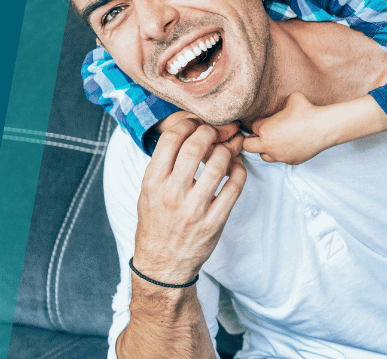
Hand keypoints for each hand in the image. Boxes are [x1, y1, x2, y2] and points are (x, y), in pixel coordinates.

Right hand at [130, 119, 246, 284]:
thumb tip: (187, 133)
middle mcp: (172, 194)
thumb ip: (164, 165)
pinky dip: (239, 171)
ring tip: (229, 147)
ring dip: (228, 150)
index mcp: (152, 183)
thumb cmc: (156, 224)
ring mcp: (194, 209)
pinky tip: (237, 167)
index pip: (170, 140)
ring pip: (219, 164)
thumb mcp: (147, 192)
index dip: (187, 124)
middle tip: (217, 130)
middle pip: (196, 146)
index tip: (196, 123)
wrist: (163, 264)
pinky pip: (234, 188)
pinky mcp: (214, 222)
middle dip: (210, 131)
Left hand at [242, 92, 337, 164]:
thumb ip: (281, 102)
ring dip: (266, 149)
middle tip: (263, 134)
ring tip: (276, 141)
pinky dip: (282, 153)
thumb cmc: (307, 111)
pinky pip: (281, 159)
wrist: (323, 128)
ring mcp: (279, 156)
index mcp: (265, 129)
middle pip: (248, 146)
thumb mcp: (292, 98)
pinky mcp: (291, 161)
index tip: (269, 120)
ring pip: (264, 156)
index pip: (253, 127)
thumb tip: (282, 103)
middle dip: (253, 140)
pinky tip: (291, 145)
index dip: (260, 123)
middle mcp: (268, 145)